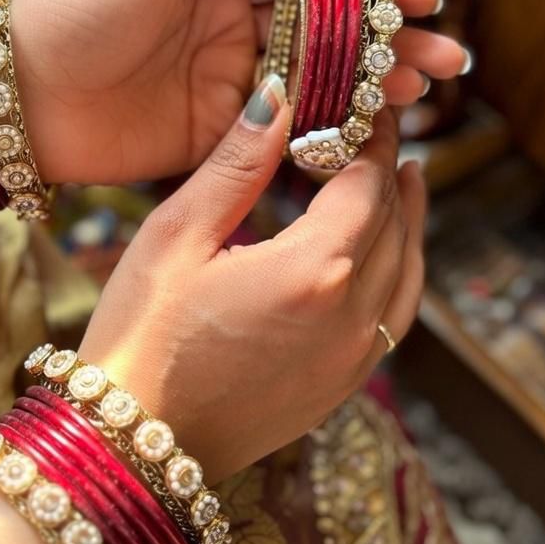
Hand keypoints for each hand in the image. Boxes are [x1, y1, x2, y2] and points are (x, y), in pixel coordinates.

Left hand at [10, 0, 465, 184]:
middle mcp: (233, 24)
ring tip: (426, 91)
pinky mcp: (218, 134)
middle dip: (388, 42)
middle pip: (329, 31)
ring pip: (318, 81)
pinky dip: (329, 128)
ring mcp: (230, 81)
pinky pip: (284, 130)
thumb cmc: (77, 6)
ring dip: (374, 85)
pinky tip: (374, 128)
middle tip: (445, 55)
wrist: (20, 93)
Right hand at [78, 82, 427, 481]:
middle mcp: (350, 317)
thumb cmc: (142, 335)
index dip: (372, 140)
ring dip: (410, 225)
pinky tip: (386, 259)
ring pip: (407, 276)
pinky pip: (393, 321)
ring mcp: (352, 360)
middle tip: (385, 136)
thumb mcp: (177, 236)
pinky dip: (402, 276)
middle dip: (390, 176)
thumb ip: (237, 165)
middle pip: (393, 226)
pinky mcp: (340, 390)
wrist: (134, 445)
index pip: (366, 184)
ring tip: (407, 185)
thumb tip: (278, 98)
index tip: (369, 110)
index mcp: (313, 269)